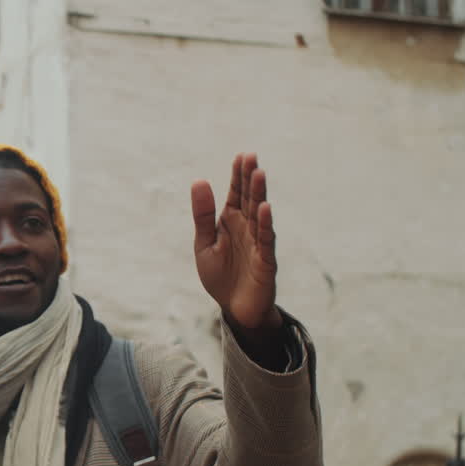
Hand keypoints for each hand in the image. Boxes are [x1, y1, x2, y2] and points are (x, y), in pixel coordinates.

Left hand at [191, 153, 283, 339]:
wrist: (234, 309)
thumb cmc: (220, 276)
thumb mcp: (204, 244)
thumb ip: (202, 216)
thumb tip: (199, 181)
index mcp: (230, 223)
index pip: (235, 194)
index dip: (238, 176)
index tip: (241, 156)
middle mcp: (247, 229)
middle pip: (249, 199)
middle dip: (249, 179)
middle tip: (251, 157)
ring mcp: (257, 243)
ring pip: (259, 215)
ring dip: (259, 195)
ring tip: (259, 174)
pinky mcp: (265, 261)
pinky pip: (265, 240)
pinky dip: (265, 225)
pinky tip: (265, 208)